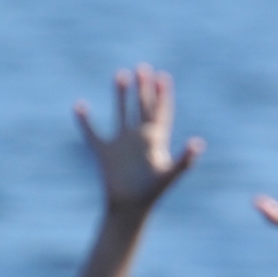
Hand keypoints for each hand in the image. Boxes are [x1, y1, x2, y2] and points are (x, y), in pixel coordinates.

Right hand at [74, 64, 200, 215]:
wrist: (130, 208)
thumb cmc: (151, 193)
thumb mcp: (170, 175)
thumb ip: (185, 160)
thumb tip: (198, 144)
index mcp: (155, 140)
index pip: (160, 112)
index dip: (162, 95)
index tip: (163, 76)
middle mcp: (139, 138)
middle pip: (142, 107)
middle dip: (143, 88)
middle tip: (142, 68)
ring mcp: (121, 143)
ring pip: (121, 113)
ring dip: (121, 95)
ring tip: (120, 75)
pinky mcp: (105, 152)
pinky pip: (92, 133)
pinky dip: (85, 121)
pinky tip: (79, 106)